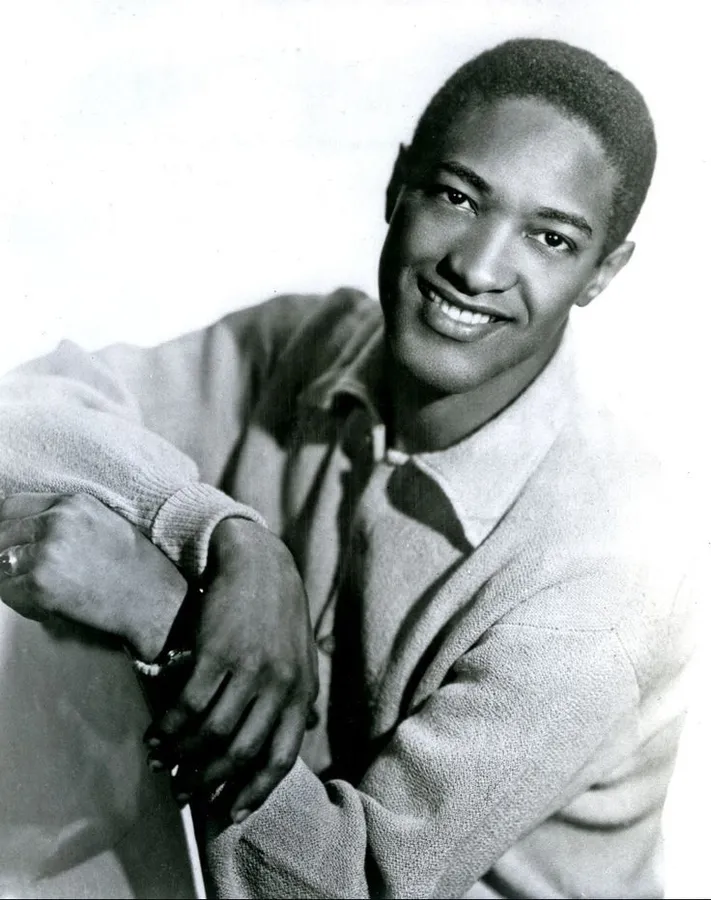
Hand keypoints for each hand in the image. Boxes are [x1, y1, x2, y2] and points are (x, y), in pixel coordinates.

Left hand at [0, 492, 186, 658]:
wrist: (153, 599)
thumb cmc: (136, 566)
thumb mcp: (103, 522)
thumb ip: (65, 519)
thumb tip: (29, 530)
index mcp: (72, 504)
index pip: (12, 506)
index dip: (5, 525)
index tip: (8, 540)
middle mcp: (56, 522)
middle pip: (1, 532)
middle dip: (3, 552)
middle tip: (19, 569)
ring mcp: (46, 552)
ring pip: (0, 563)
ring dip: (10, 578)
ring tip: (34, 588)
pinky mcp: (40, 584)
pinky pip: (7, 591)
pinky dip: (19, 600)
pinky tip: (43, 604)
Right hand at [145, 517, 318, 821]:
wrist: (259, 563)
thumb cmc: (278, 615)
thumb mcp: (302, 655)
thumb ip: (301, 695)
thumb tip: (305, 730)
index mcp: (300, 693)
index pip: (280, 757)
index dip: (254, 791)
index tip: (228, 814)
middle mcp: (279, 685)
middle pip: (241, 752)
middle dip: (209, 779)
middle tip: (183, 792)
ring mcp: (249, 669)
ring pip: (212, 732)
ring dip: (182, 756)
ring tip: (162, 764)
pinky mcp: (217, 652)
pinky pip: (189, 704)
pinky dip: (169, 727)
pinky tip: (154, 735)